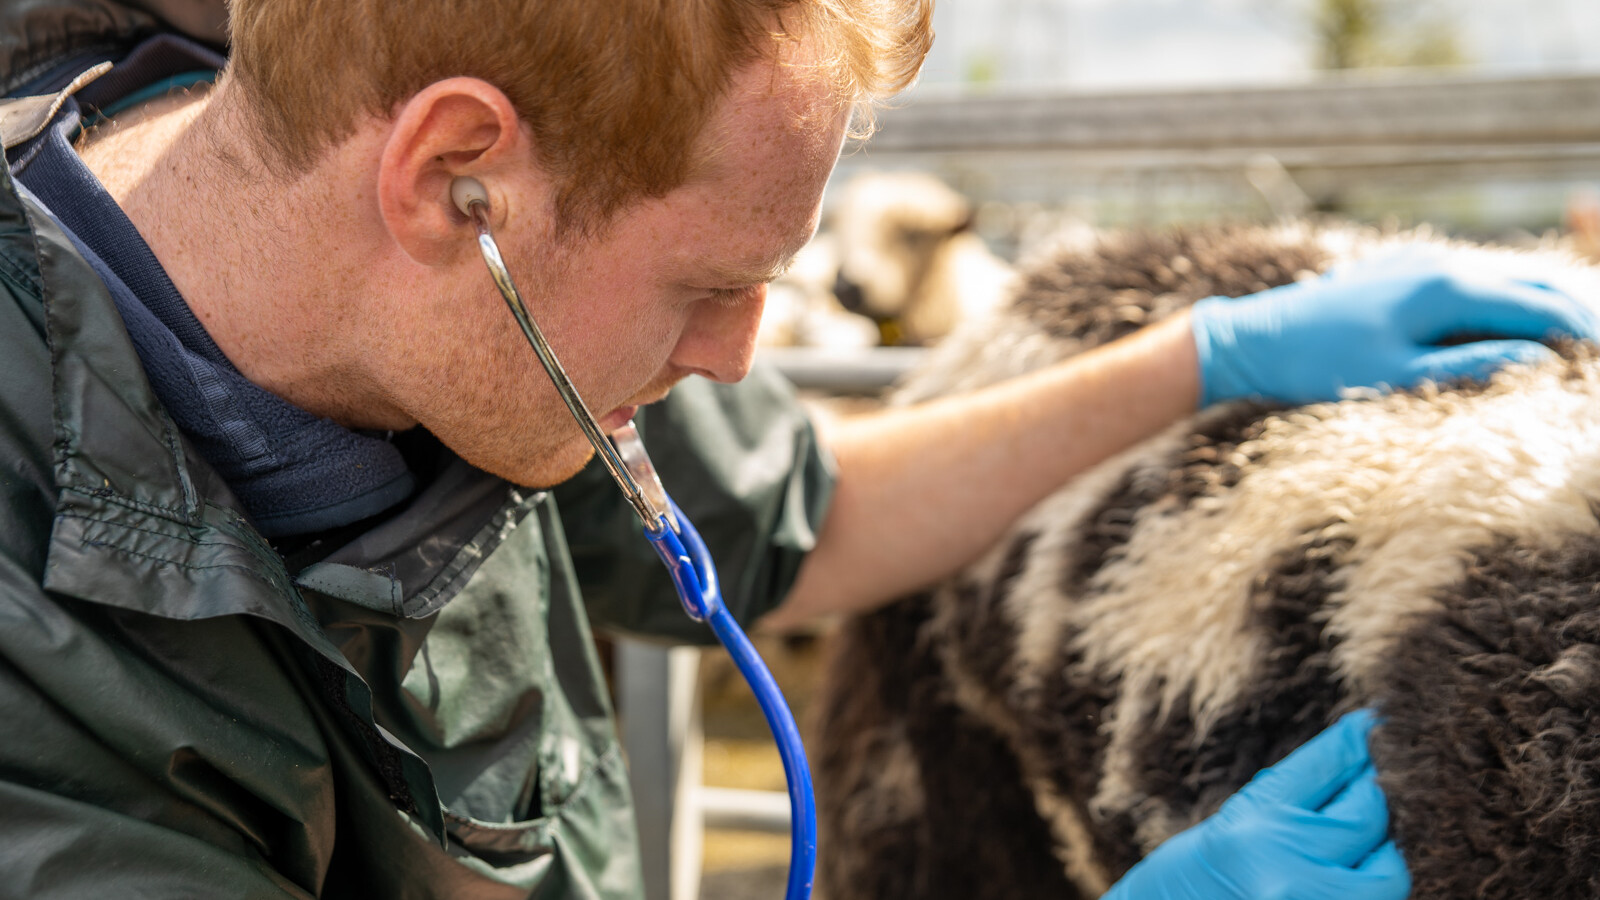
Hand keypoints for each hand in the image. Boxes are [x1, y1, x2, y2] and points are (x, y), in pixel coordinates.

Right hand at [1101, 711, 1409, 899]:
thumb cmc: (1192, 877)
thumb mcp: (1232, 823)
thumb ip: (1288, 799)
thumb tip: (1353, 764)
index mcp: (1249, 820)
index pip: (1324, 764)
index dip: (1355, 739)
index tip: (1374, 721)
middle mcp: (1279, 861)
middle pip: (1366, 814)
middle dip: (1372, 796)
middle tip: (1369, 785)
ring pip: (1388, 872)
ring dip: (1384, 853)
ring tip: (1368, 845)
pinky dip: (1371, 885)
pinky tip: (1358, 872)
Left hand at [1191, 259, 1597, 405]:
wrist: (1255, 338)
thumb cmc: (1318, 366)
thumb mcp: (1394, 377)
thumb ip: (1467, 368)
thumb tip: (1538, 361)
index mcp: (1445, 287)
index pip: (1538, 305)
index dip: (1584, 331)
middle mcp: (1440, 264)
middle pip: (1532, 283)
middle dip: (1578, 314)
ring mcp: (1421, 263)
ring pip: (1506, 278)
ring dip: (1547, 304)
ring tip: (1581, 335)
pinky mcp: (1403, 272)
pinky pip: (1475, 280)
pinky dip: (1510, 299)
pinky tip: (1521, 321)